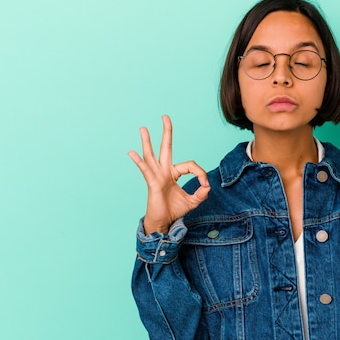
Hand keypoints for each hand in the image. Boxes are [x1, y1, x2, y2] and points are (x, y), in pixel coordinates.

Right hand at [128, 115, 210, 233]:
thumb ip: (202, 193)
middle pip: (166, 148)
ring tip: (143, 128)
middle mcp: (164, 171)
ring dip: (147, 141)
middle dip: (167, 132)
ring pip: (151, 155)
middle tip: (165, 116)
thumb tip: (207, 185)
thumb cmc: (174, 210)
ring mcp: (157, 176)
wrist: (163, 222)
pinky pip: (145, 170)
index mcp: (174, 174)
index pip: (190, 166)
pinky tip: (131, 152)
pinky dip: (138, 161)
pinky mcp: (152, 183)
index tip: (205, 184)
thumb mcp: (193, 201)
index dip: (200, 173)